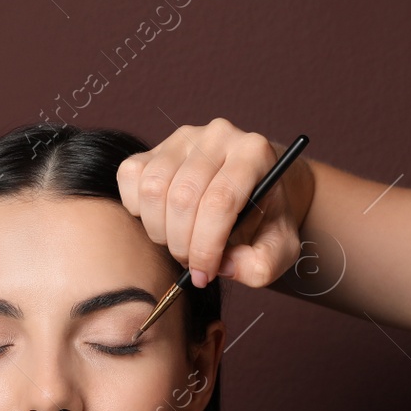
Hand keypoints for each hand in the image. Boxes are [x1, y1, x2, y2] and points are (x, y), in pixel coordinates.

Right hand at [116, 118, 313, 289]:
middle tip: (191, 263)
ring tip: (179, 243)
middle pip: (183, 197)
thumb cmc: (265, 218)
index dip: (206, 247)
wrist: (253, 189)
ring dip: (160, 231)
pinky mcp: (155, 146)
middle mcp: (218, 136)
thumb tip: (225, 266)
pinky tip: (162, 220)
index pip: (220, 200)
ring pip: (153, 189)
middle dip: (182, 244)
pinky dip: (139, 210)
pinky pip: (131, 178)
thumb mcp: (280, 247)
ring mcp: (183, 138)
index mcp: (254, 153)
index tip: (203, 275)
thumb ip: (261, 265)